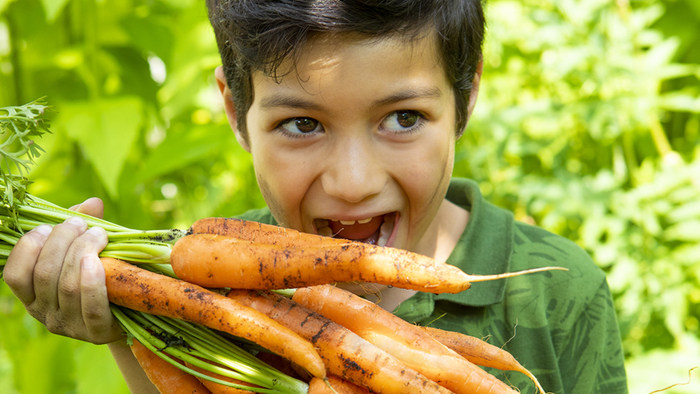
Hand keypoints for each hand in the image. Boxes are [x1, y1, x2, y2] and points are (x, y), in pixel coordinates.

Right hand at [4, 197, 122, 343]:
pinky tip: (97, 261)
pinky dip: (92, 282)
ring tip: (98, 234)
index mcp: (32, 295)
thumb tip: (92, 203)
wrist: (131, 312)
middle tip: (81, 224)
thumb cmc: (101, 275)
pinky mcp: (97, 333)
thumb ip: (83, 227)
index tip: (48, 226)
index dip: (28, 247)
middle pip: (44, 274)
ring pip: (67, 286)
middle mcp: (45, 313)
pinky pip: (90, 307)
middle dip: (62, 241)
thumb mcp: (87, 250)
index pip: (15, 275)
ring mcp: (70, 326)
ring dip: (82, 252)